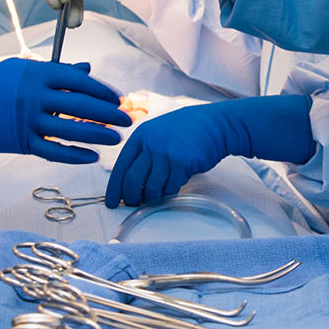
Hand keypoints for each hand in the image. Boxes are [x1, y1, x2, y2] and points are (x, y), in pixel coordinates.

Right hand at [0, 59, 132, 161]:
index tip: (118, 97)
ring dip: (98, 135)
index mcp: (38, 74)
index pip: (79, 81)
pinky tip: (93, 156)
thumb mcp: (24, 70)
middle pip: (81, 106)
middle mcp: (35, 97)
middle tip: (126, 119)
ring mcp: (29, 121)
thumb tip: (87, 69)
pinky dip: (75, 155)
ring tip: (116, 138)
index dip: (102, 90)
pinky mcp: (23, 143)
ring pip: (71, 130)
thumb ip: (58, 71)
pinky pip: (55, 151)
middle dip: (108, 114)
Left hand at [107, 94, 314, 206]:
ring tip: (156, 196)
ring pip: (151, 188)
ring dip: (152, 197)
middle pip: (132, 180)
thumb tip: (131, 180)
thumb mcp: (159, 133)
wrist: (215, 124)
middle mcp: (151, 144)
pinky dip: (169, 192)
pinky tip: (173, 187)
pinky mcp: (182, 163)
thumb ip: (144, 152)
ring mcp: (166, 153)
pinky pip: (170, 187)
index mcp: (141, 136)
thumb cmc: (188, 130)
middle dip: (131, 197)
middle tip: (134, 203)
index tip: (112, 201)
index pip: (121, 167)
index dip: (115, 188)